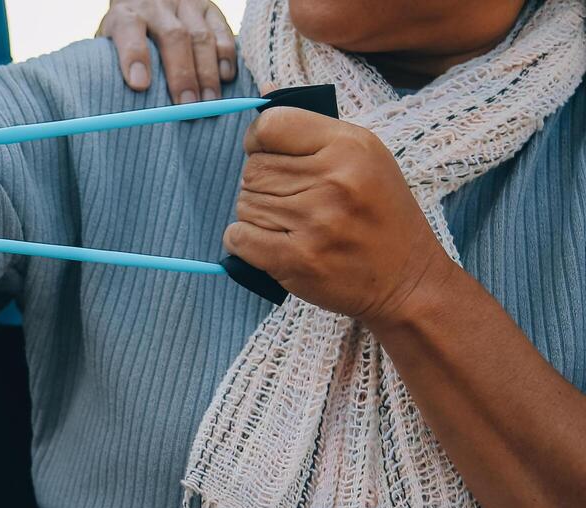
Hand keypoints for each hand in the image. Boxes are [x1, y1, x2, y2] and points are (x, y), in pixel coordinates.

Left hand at [98, 0, 237, 102]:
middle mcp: (157, 5)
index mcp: (127, 13)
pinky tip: (225, 78)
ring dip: (207, 72)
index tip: (139, 85)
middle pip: (174, 37)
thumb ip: (110, 66)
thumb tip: (114, 109)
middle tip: (187, 106)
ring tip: (209, 102)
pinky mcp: (209, 7)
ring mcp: (186, 4)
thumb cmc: (126, 35)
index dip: (135, 56)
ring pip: (201, 36)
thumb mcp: (109, 44)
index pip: (129, 29)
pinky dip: (226, 56)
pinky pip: (222, 30)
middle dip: (181, 75)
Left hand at [224, 108, 454, 323]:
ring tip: (288, 223)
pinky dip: (243, 240)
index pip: (271, 124)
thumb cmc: (379, 213)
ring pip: (244, 203)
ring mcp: (314, 221)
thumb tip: (263, 91)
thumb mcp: (364, 156)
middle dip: (260, 182)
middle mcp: (333, 179)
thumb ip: (313, 127)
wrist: (406, 278)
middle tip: (287, 198)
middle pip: (253, 168)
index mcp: (350, 146)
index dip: (258, 139)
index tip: (267, 153)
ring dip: (255, 214)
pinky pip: (238, 237)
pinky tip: (269, 242)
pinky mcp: (296, 259)